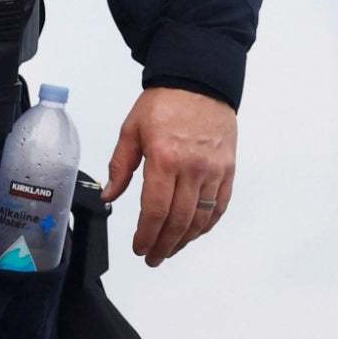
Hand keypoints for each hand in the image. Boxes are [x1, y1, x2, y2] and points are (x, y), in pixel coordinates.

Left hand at [100, 86, 236, 266]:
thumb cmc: (166, 102)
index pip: (155, 210)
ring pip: (200, 218)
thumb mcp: (132, 129)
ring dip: (184, 240)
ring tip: (170, 250)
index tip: (139, 247)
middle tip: (152, 257)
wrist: (199, 82)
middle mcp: (192, 168)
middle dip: (163, 245)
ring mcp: (213, 170)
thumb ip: (120, 165)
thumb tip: (109, 195)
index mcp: (164, 158)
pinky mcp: (227, 170)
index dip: (147, 235)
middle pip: (179, 220)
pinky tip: (194, 233)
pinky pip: (219, 205)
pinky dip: (207, 224)